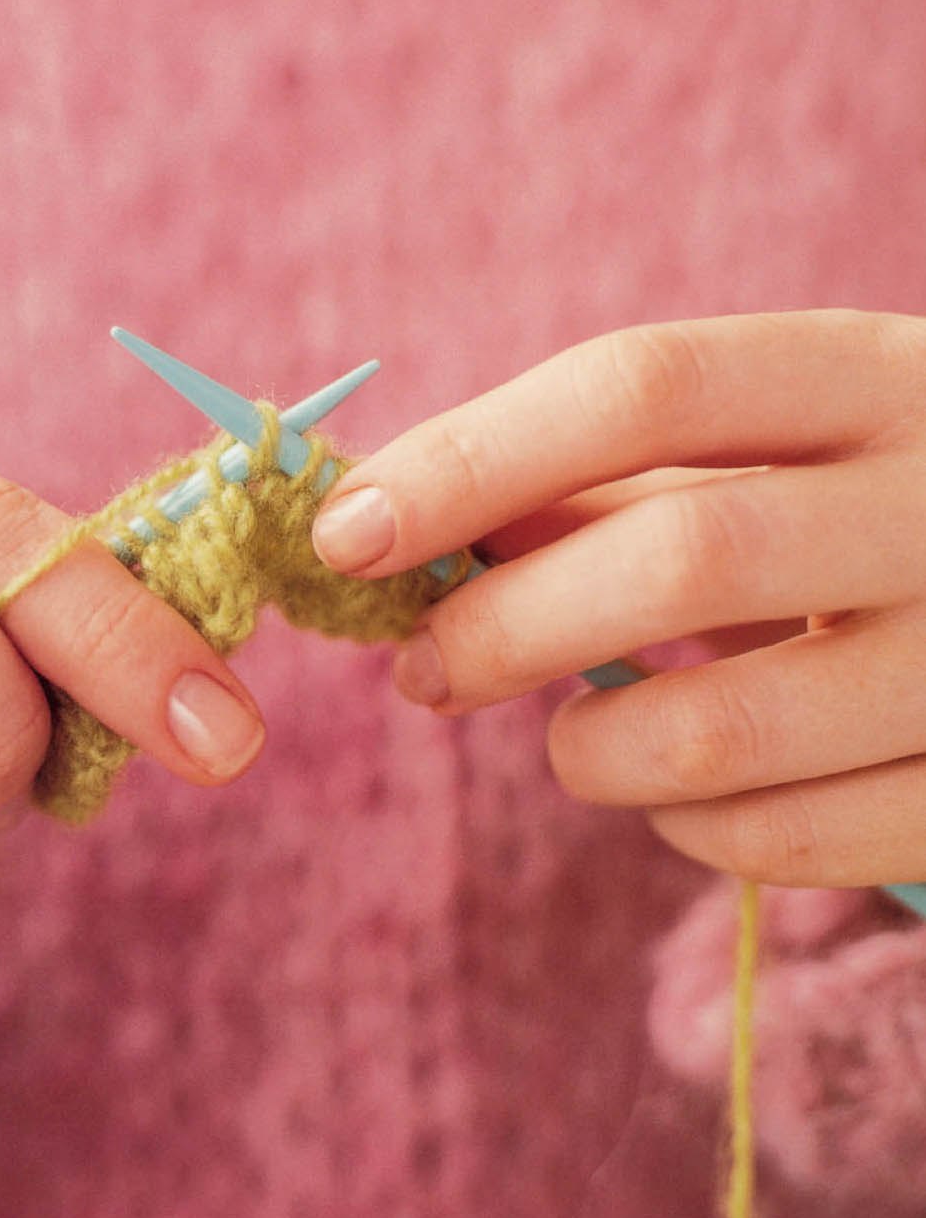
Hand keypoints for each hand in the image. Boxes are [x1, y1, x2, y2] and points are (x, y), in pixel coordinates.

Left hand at [312, 310, 925, 887]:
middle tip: (423, 669)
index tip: (349, 534)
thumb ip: (599, 486)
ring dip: (589, 749)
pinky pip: (785, 840)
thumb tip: (403, 528)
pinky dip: (689, 830)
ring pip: (721, 730)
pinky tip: (680, 798)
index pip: (641, 388)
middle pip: (681, 557)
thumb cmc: (863, 510)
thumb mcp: (762, 458)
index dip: (472, 460)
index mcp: (869, 377)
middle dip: (506, 625)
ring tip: (567, 740)